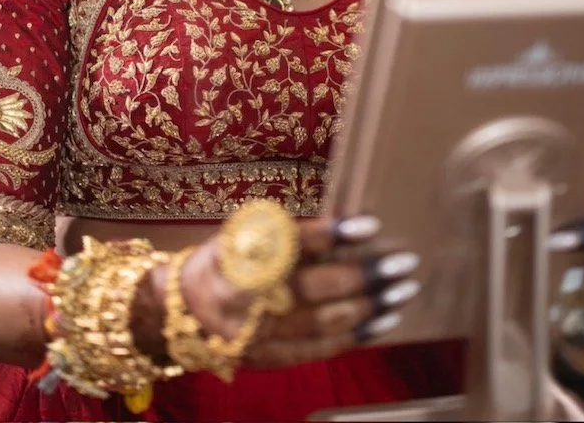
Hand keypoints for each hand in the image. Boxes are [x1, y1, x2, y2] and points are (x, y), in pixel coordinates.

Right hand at [178, 216, 416, 368]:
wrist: (180, 311)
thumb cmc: (222, 259)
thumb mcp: (244, 233)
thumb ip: (286, 233)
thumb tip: (343, 227)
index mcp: (238, 257)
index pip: (287, 244)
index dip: (330, 235)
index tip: (369, 224)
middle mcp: (248, 299)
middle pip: (312, 289)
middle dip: (363, 276)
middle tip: (404, 263)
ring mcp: (259, 335)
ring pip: (322, 324)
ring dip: (369, 307)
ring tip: (403, 291)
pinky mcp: (269, 358)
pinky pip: (318, 350)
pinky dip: (354, 336)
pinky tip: (383, 321)